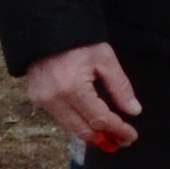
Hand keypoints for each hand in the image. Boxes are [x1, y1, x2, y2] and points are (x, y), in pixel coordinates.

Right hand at [26, 41, 141, 150]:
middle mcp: (55, 98)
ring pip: (71, 127)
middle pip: (84, 130)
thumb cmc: (78, 41)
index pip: (100, 119)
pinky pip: (60, 118)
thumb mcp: (104, 58)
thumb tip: (133, 111)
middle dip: (105, 137)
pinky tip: (89, 119)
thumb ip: (119, 86)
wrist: (46, 28)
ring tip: (109, 133)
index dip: (118, 130)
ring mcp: (42, 100)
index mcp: (73, 87)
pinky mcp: (35, 99)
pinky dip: (76, 121)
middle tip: (122, 139)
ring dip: (91, 132)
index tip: (131, 136)